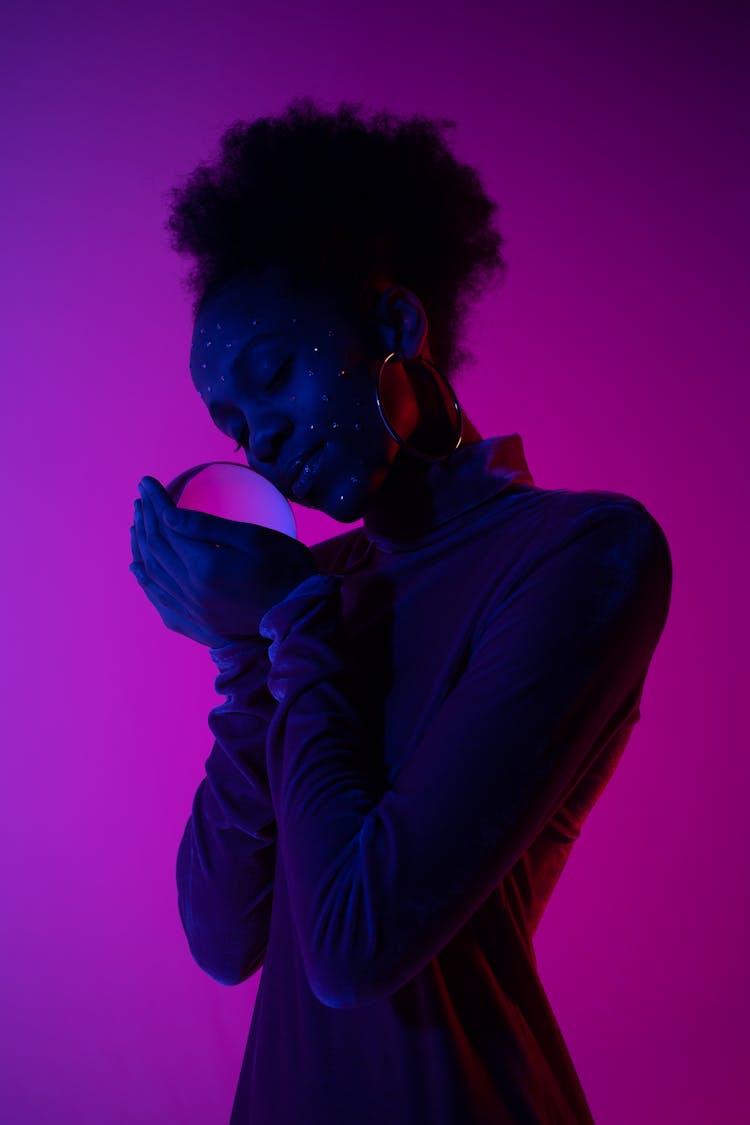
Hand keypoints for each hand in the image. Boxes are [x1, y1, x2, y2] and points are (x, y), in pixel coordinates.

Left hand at [129, 475, 319, 647]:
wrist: (301, 614)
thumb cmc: (286, 567)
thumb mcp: (253, 538)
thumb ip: (207, 527)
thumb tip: (169, 514)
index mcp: (205, 566)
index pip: (168, 527)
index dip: (155, 501)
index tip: (146, 481)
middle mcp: (191, 590)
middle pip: (156, 548)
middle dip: (145, 518)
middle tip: (141, 497)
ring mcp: (192, 609)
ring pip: (152, 573)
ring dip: (140, 545)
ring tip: (136, 522)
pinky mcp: (197, 622)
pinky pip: (160, 598)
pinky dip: (145, 580)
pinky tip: (138, 567)